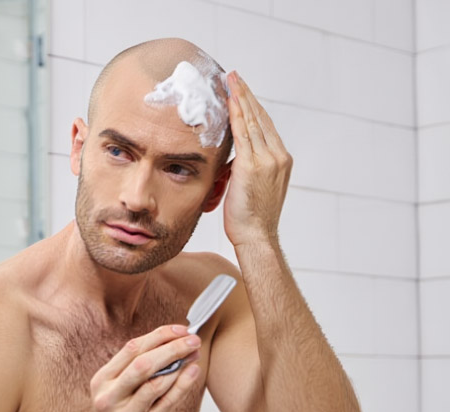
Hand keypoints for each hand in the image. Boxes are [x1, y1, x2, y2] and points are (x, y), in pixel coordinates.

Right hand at [89, 326, 201, 411]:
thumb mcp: (113, 397)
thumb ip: (131, 373)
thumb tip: (166, 345)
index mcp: (101, 383)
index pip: (131, 349)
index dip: (158, 335)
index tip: (179, 329)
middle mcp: (109, 398)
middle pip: (143, 363)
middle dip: (172, 346)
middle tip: (193, 339)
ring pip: (156, 382)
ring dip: (180, 364)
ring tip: (195, 354)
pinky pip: (166, 403)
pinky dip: (182, 385)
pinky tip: (193, 373)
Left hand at [223, 72, 292, 249]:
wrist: (257, 236)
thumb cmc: (250, 218)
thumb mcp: (250, 187)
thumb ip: (245, 170)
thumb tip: (233, 163)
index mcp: (280, 159)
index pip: (265, 126)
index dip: (253, 106)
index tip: (242, 91)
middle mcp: (278, 155)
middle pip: (260, 117)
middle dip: (246, 95)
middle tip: (234, 76)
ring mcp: (268, 159)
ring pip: (252, 121)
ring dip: (240, 98)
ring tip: (230, 80)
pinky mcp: (253, 166)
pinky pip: (244, 134)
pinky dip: (237, 115)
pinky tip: (229, 101)